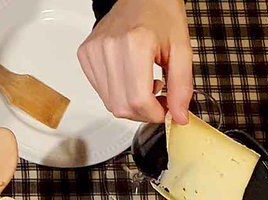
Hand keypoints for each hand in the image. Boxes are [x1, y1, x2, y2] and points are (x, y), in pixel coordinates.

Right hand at [77, 0, 192, 123]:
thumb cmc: (162, 14)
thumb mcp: (182, 49)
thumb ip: (182, 86)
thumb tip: (178, 117)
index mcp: (135, 44)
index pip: (138, 100)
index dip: (154, 113)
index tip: (166, 111)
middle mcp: (109, 48)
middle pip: (121, 106)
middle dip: (143, 112)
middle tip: (158, 100)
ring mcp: (93, 52)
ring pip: (110, 103)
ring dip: (130, 104)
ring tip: (145, 85)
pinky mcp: (85, 55)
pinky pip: (101, 91)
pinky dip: (118, 93)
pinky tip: (130, 79)